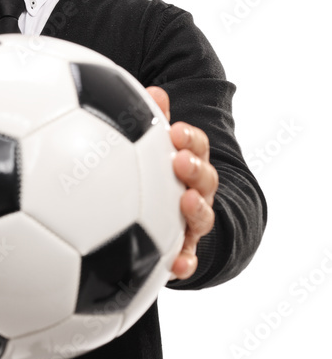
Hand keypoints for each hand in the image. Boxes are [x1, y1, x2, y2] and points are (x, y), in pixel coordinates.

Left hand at [146, 86, 218, 280]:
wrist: (173, 221)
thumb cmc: (160, 176)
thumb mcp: (156, 147)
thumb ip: (154, 121)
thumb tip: (152, 90)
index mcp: (189, 164)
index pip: (196, 147)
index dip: (190, 139)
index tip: (176, 130)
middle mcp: (197, 191)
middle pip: (205, 179)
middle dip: (196, 168)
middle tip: (180, 159)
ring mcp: (194, 221)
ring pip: (201, 216)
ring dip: (196, 208)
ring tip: (185, 202)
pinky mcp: (184, 250)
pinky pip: (188, 259)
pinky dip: (184, 264)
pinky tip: (176, 268)